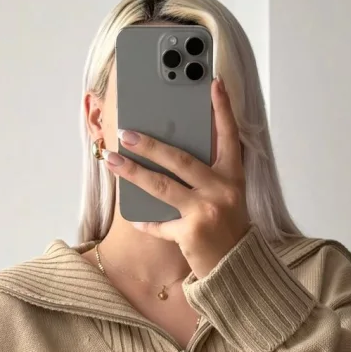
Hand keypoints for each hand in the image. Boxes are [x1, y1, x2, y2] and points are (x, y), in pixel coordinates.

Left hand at [103, 77, 251, 278]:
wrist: (237, 269)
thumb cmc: (227, 228)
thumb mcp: (226, 196)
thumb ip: (206, 175)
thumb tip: (168, 154)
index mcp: (233, 177)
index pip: (229, 136)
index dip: (222, 109)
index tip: (213, 82)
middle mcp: (222, 191)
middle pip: (181, 160)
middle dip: (150, 145)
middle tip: (126, 133)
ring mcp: (207, 212)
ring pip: (162, 187)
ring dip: (134, 173)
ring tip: (113, 161)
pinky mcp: (192, 233)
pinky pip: (161, 224)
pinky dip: (147, 222)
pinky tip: (135, 217)